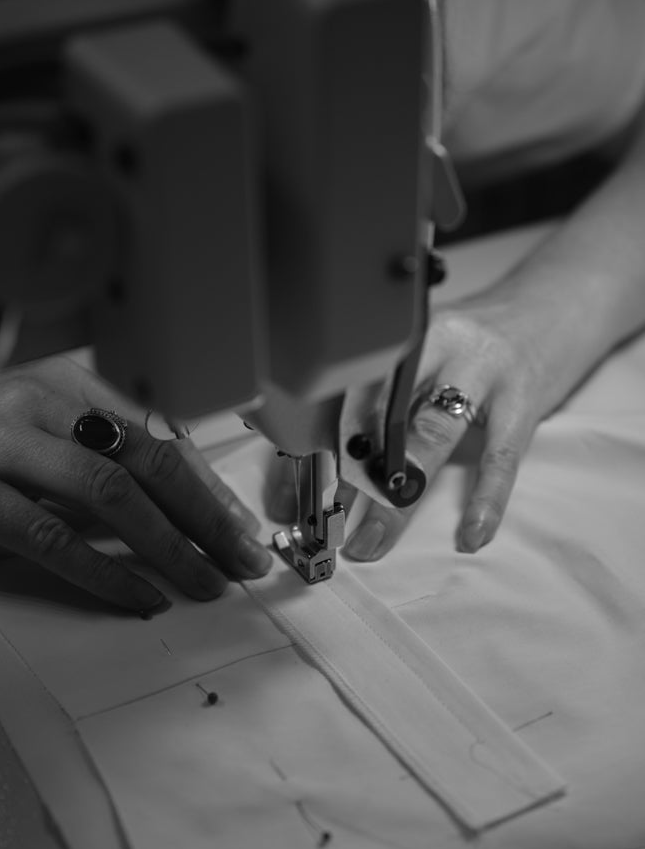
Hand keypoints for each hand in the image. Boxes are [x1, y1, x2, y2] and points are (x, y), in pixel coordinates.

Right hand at [0, 355, 272, 611]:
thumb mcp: (32, 442)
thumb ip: (90, 463)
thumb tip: (167, 509)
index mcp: (61, 382)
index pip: (156, 432)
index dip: (206, 482)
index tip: (238, 522)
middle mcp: (36, 400)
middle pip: (147, 459)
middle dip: (206, 515)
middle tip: (243, 557)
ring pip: (110, 494)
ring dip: (170, 545)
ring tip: (205, 582)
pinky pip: (50, 536)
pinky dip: (103, 571)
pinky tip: (138, 597)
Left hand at [268, 282, 572, 560]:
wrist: (551, 309)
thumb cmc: (473, 340)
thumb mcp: (425, 348)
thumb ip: (386, 386)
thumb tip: (326, 449)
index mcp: (410, 333)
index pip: (355, 390)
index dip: (322, 442)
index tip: (298, 488)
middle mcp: (446, 346)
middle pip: (387, 416)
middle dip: (353, 476)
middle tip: (329, 524)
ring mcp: (488, 374)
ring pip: (433, 437)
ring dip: (399, 497)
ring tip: (372, 538)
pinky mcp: (525, 402)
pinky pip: (502, 457)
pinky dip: (486, 500)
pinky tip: (470, 534)